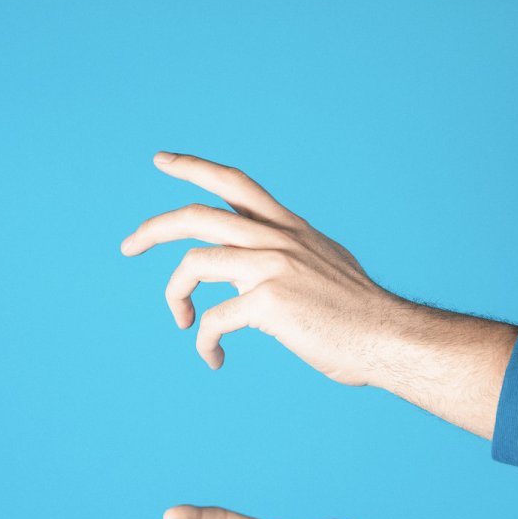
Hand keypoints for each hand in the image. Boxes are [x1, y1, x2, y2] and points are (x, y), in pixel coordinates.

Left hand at [122, 152, 517, 437]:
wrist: (390, 338)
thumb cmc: (362, 316)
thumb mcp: (331, 268)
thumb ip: (298, 259)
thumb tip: (267, 274)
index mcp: (292, 230)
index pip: (236, 184)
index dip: (194, 168)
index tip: (162, 161)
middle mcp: (279, 239)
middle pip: (197, 216)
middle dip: (153, 228)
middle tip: (127, 246)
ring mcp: (272, 267)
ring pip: (194, 263)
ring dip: (174, 295)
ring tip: (180, 321)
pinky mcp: (268, 302)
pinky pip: (212, 319)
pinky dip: (204, 341)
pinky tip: (214, 357)